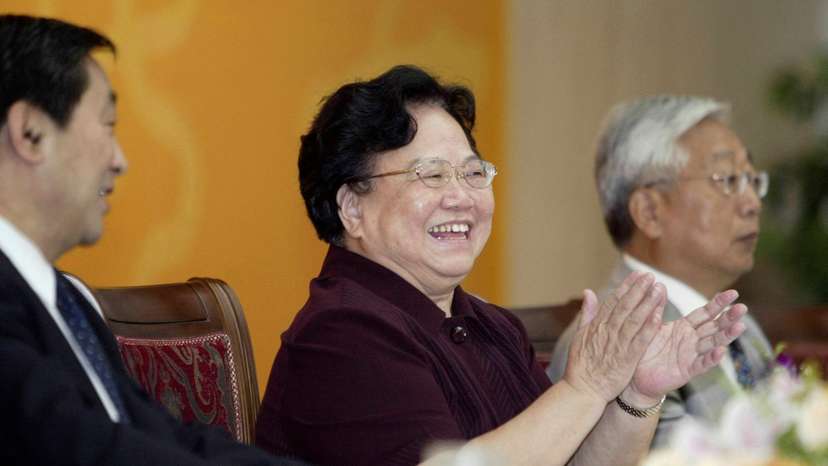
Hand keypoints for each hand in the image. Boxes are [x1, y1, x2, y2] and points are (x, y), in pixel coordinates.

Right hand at [563, 272, 665, 403]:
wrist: (583, 389)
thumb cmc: (581, 365)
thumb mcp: (579, 335)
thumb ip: (587, 313)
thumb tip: (588, 291)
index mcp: (596, 325)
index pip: (613, 301)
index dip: (626, 287)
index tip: (637, 275)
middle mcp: (607, 331)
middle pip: (625, 306)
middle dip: (639, 290)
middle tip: (650, 276)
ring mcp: (618, 344)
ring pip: (635, 319)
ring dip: (647, 303)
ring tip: (658, 289)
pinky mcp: (627, 358)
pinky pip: (641, 340)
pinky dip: (649, 327)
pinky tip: (658, 315)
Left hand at [625, 290, 746, 401]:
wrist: (636, 376)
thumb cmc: (644, 348)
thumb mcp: (650, 325)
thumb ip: (656, 307)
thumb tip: (659, 284)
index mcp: (684, 327)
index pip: (705, 313)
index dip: (718, 303)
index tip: (733, 293)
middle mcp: (692, 340)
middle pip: (714, 326)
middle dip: (729, 317)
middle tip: (743, 307)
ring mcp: (692, 355)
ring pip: (712, 343)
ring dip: (726, 336)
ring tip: (740, 326)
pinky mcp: (687, 370)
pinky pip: (701, 364)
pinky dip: (711, 358)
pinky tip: (721, 351)